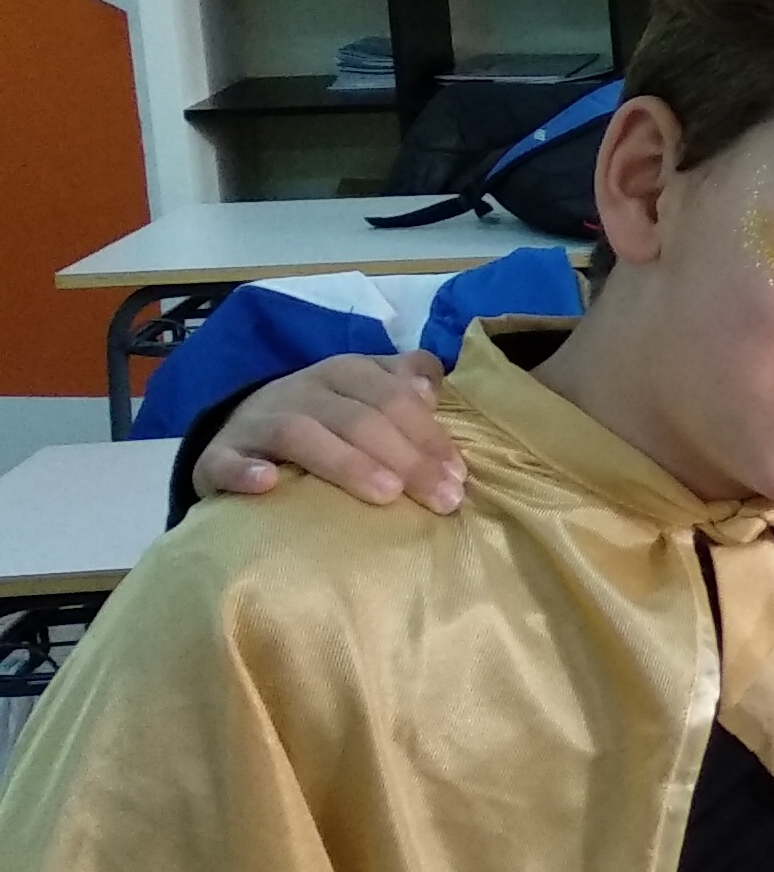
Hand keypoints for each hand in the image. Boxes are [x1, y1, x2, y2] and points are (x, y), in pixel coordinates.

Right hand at [191, 352, 464, 512]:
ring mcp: (257, 421)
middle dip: (406, 458)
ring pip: (300, 433)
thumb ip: (404, 383)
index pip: (393, 397)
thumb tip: (432, 388)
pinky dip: (245, 471)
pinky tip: (268, 485)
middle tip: (441, 499)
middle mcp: (301, 390)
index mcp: (344, 373)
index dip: (429, 435)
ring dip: (345, 463)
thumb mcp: (366, 392)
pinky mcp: (217, 455)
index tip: (459, 476)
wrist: (239, 430)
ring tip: (385, 494)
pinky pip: (226, 460)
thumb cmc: (323, 419)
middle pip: (358, 418)